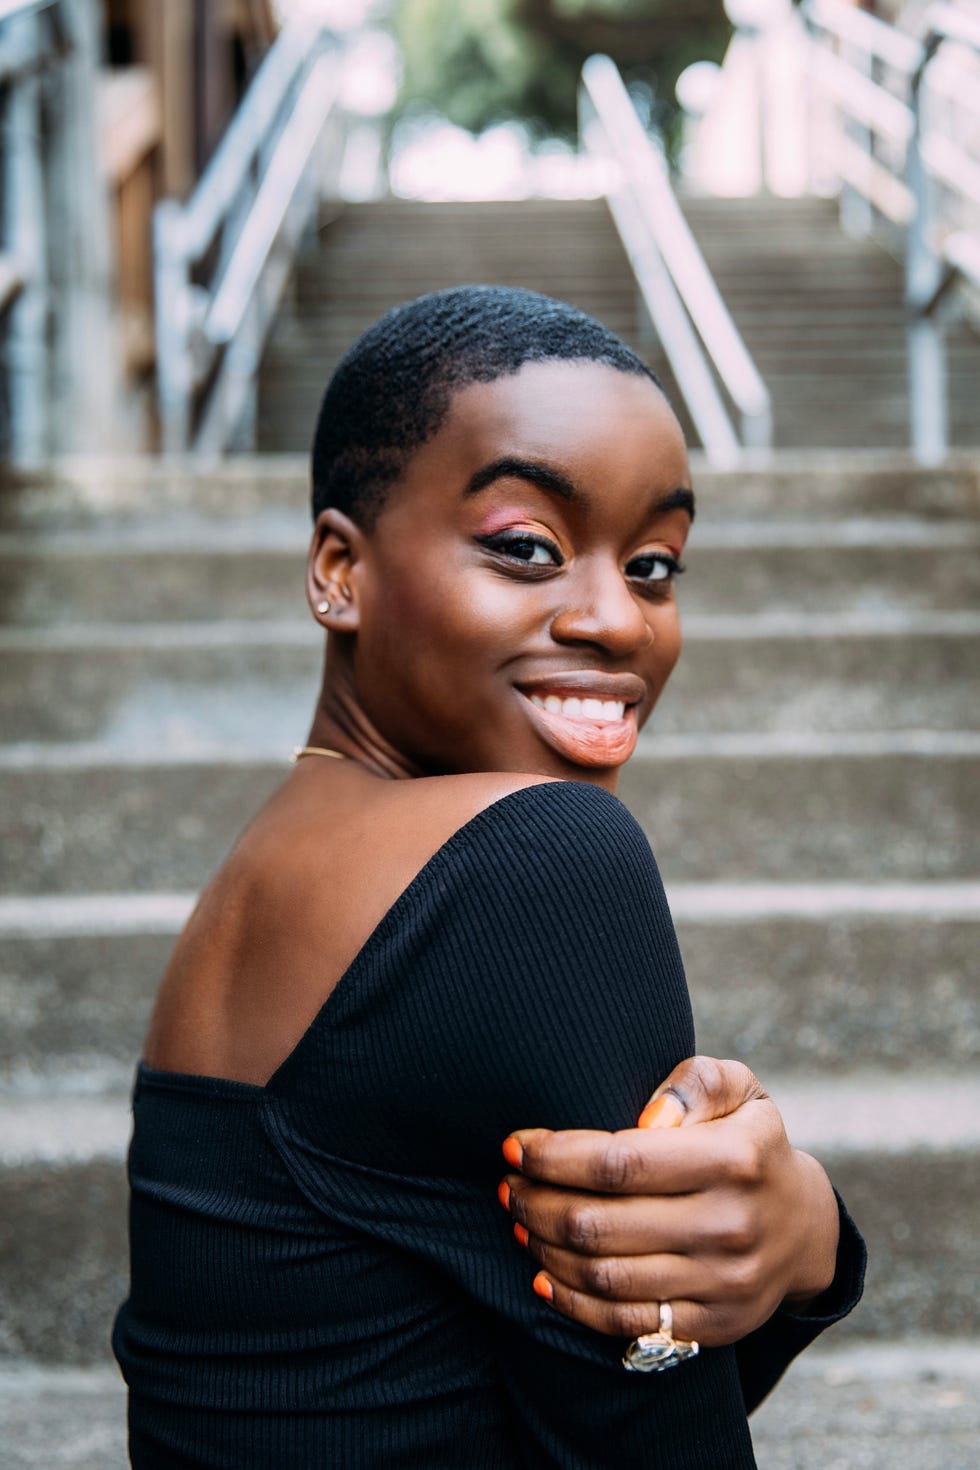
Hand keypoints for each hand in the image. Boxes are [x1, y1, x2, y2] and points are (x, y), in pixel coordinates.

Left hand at [498, 1056, 840, 1347]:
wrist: (805, 1229)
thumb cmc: (749, 1143)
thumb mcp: (741, 1090)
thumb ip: (696, 1082)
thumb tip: (647, 1114)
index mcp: (734, 1159)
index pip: (619, 1161)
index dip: (554, 1156)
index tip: (515, 1146)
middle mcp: (730, 1225)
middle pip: (601, 1223)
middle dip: (538, 1201)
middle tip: (510, 1184)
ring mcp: (722, 1283)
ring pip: (605, 1276)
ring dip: (546, 1248)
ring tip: (521, 1219)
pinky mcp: (713, 1326)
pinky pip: (626, 1322)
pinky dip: (573, 1302)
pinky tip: (543, 1274)